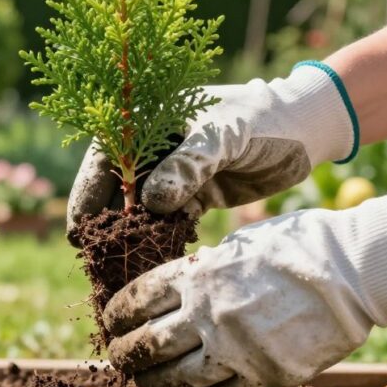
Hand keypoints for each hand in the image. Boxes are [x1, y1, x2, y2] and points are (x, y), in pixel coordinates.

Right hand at [66, 63, 356, 239]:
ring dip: (135, 238)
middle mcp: (151, 150)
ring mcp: (172, 175)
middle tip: (100, 261)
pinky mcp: (194, 196)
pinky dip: (166, 241)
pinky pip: (170, 223)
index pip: (103, 161)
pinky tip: (162, 262)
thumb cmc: (261, 116)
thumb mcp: (222, 135)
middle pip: (116, 191)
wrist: (308, 128)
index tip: (78, 233)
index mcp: (145, 122)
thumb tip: (150, 204)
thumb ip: (187, 165)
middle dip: (108, 225)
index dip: (86, 197)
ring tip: (125, 270)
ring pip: (142, 212)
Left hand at [104, 183, 386, 386]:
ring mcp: (235, 348)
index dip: (117, 314)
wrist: (351, 272)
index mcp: (196, 274)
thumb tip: (175, 285)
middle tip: (118, 356)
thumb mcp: (233, 245)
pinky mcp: (264, 375)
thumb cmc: (293, 245)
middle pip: (147, 342)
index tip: (111, 321)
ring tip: (141, 381)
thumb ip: (200, 269)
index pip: (137, 299)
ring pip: (176, 377)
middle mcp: (207, 313)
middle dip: (124, 353)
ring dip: (151, 381)